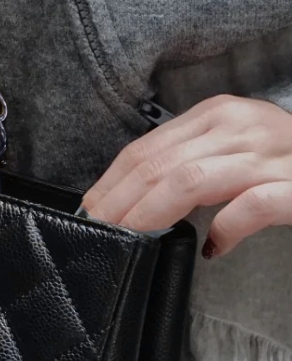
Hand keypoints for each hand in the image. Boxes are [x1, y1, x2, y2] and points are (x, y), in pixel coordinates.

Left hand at [79, 94, 291, 258]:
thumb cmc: (291, 166)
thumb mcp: (236, 151)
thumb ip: (192, 163)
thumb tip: (134, 200)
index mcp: (220, 114)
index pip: (146, 148)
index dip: (109, 182)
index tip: (88, 211)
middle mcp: (243, 126)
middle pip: (158, 164)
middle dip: (118, 203)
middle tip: (97, 233)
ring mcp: (274, 155)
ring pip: (190, 180)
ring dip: (150, 214)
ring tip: (131, 240)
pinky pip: (253, 204)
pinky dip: (226, 226)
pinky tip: (212, 247)